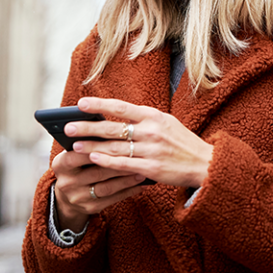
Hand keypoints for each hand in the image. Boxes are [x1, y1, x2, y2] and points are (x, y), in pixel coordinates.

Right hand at [51, 149, 145, 231]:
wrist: (67, 196)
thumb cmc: (76, 165)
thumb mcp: (73, 153)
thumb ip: (86, 143)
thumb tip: (108, 126)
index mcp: (60, 164)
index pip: (78, 155)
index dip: (96, 148)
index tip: (116, 140)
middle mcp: (67, 182)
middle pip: (97, 171)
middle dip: (118, 163)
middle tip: (137, 155)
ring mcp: (78, 197)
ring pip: (107, 187)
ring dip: (126, 179)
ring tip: (141, 170)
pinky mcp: (90, 208)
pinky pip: (113, 199)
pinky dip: (128, 191)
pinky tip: (140, 184)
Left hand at [66, 97, 213, 188]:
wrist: (205, 164)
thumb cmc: (180, 142)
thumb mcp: (165, 123)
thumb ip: (141, 119)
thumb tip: (113, 116)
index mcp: (153, 116)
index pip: (120, 107)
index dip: (99, 105)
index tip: (80, 103)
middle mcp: (151, 131)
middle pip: (112, 127)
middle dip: (88, 127)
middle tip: (67, 127)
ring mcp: (151, 150)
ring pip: (114, 147)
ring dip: (91, 146)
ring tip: (74, 145)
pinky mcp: (151, 169)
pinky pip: (123, 164)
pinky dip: (106, 161)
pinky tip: (92, 158)